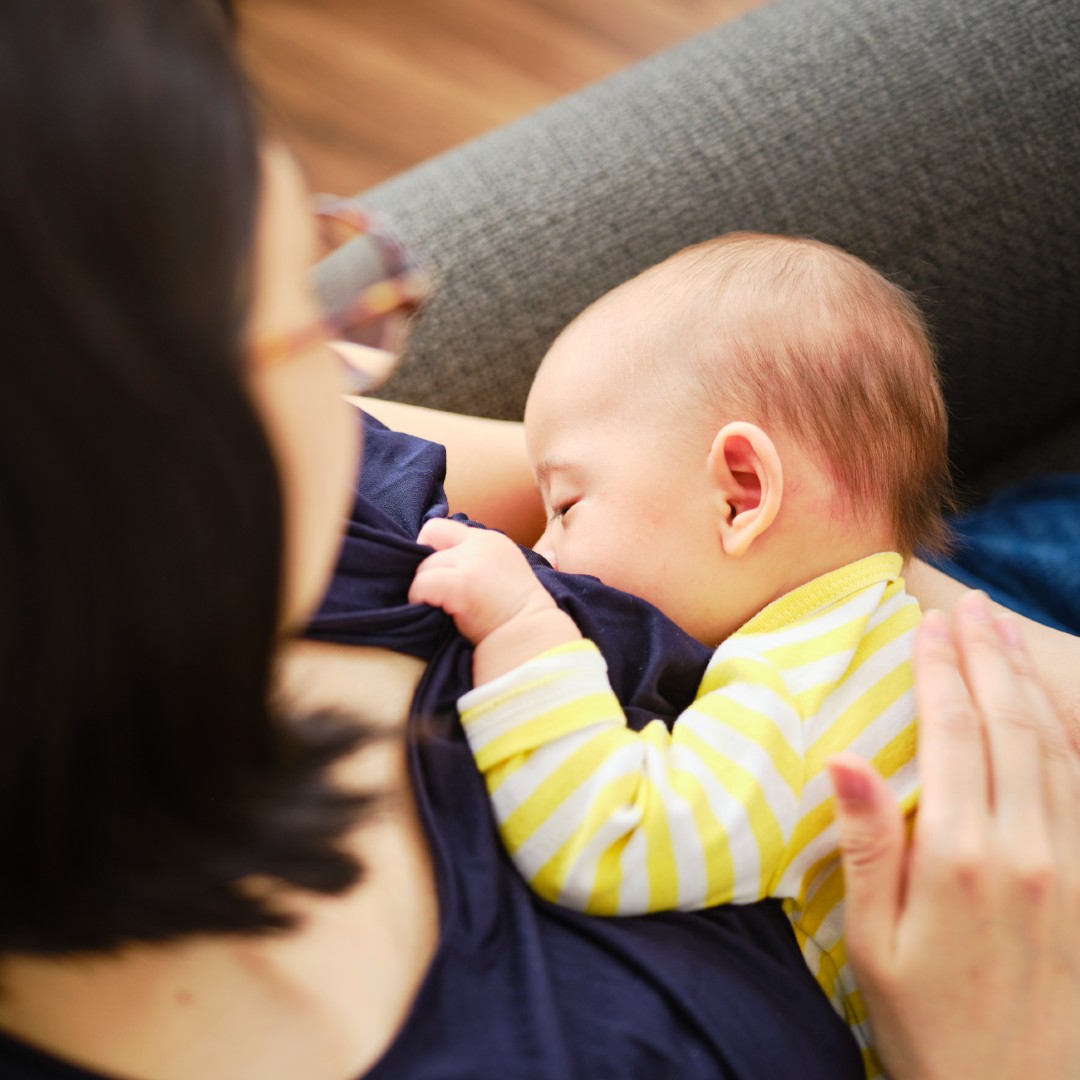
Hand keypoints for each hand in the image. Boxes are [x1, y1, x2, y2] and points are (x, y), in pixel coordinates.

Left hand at [411, 518, 549, 641]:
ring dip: (424, 587)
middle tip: (436, 590)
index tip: (438, 571)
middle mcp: (482, 543)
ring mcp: (472, 562)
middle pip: (430, 535)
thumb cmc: (515, 616)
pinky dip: (418, 598)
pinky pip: (421, 584)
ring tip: (440, 607)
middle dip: (427, 564)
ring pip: (424, 565)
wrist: (532, 637)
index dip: (432, 546)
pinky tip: (431, 612)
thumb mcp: (501, 574)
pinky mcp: (462, 583)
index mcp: (491, 540)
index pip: (443, 526)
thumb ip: (476, 561)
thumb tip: (438, 565)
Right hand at [827, 591, 1079, 1079]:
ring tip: (1007, 634)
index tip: (927, 627)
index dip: (939, 673)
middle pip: (1009, 725)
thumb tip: (845, 759)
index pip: (951, 734)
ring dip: (1029, 682)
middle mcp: (1025, 848)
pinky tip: (1054, 707)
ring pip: (1054, 746)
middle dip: (988, 657)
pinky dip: (1069, 733)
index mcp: (959, 857)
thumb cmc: (926, 1020)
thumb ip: (866, 844)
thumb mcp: (871, 940)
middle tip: (971, 608)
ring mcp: (1069, 864)